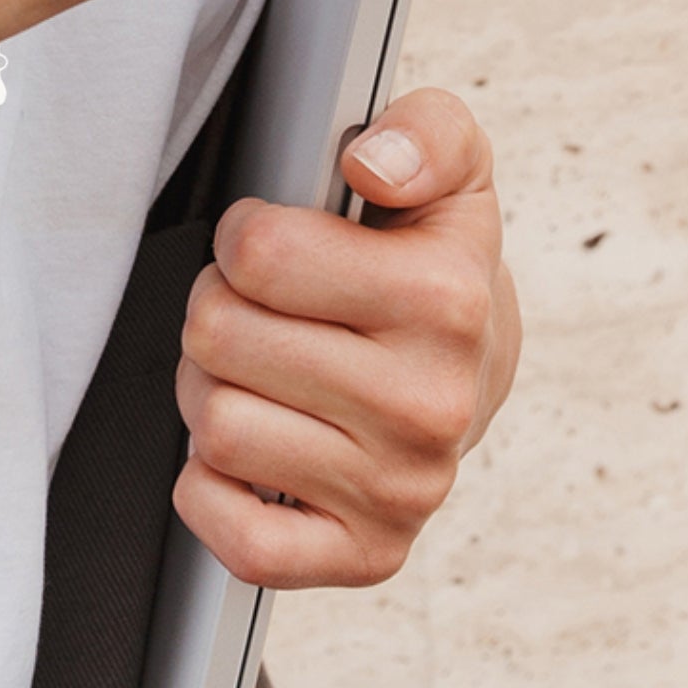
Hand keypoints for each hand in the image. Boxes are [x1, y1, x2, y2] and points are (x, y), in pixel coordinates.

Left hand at [171, 87, 522, 590]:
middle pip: (217, 336)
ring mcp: (401, 492)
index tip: (279, 246)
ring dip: (213, 392)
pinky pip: (238, 540)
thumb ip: (419, 131)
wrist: (474, 372)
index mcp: (447, 301)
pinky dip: (215, 491)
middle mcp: (430, 408)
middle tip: (267, 313)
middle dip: (221, 310)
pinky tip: (261, 449)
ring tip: (266, 374)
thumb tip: (368, 163)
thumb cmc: (433, 259)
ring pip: (213, 428)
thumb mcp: (448, 164)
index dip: (246, 235)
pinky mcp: (367, 557)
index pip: (256, 250)